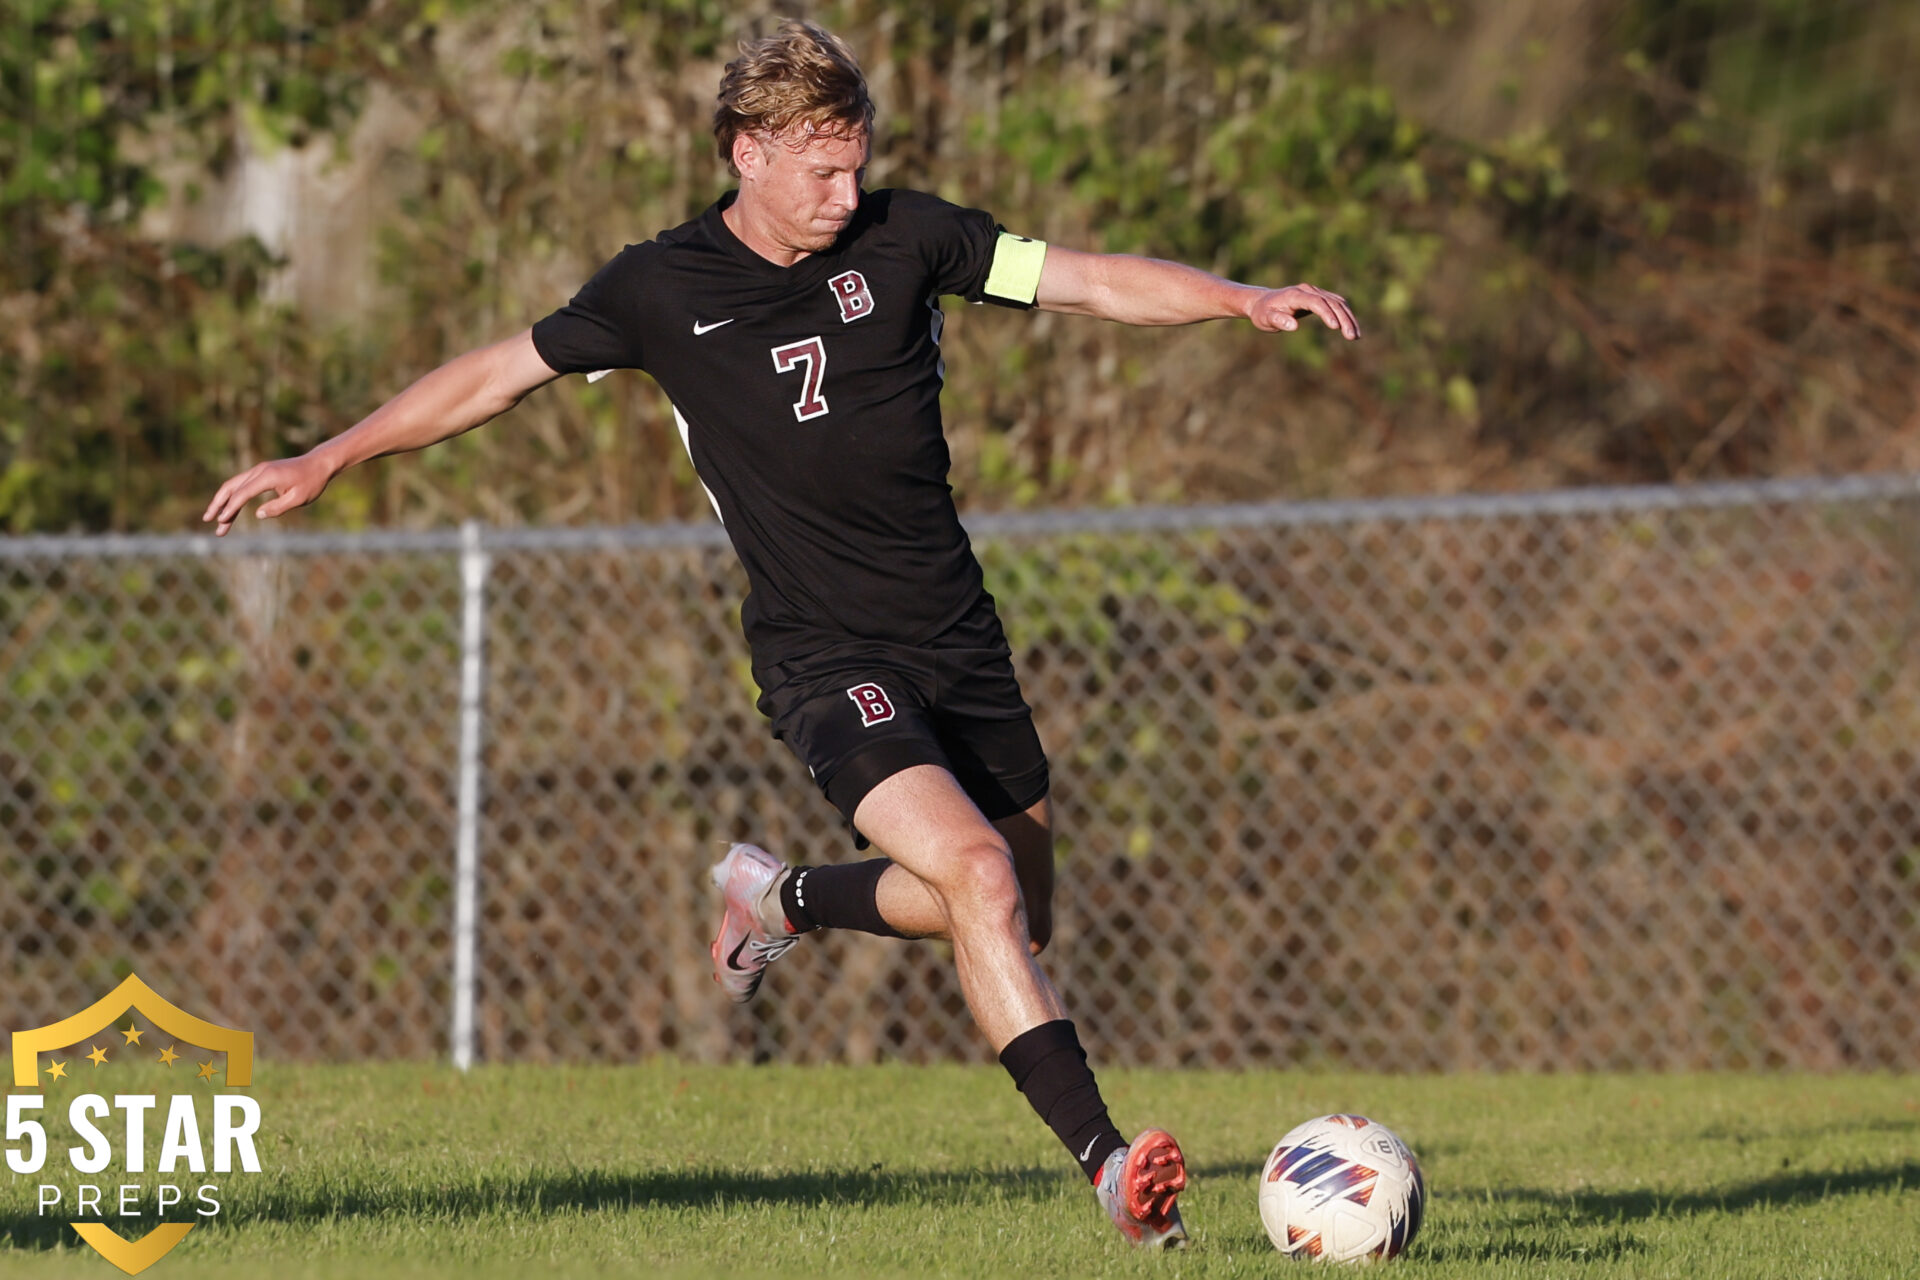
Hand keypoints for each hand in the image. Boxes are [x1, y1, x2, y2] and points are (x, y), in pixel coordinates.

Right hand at [202, 453, 333, 535]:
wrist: (318, 464)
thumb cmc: (312, 482)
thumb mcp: (299, 499)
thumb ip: (278, 507)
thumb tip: (257, 514)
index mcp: (268, 476)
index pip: (243, 494)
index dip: (231, 508)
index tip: (221, 521)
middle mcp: (259, 471)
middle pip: (231, 487)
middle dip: (218, 505)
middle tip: (208, 520)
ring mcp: (258, 470)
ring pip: (234, 486)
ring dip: (223, 502)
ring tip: (215, 520)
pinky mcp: (261, 473)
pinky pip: (242, 485)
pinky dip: (233, 497)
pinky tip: (229, 510)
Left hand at [1247, 284, 1360, 339]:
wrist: (1263, 302)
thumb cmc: (1263, 313)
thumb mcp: (1265, 319)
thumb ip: (1278, 321)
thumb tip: (1293, 326)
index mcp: (1295, 295)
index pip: (1316, 302)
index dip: (1327, 313)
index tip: (1336, 327)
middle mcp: (1308, 290)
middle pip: (1331, 302)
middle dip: (1343, 319)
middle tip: (1351, 337)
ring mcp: (1315, 292)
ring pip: (1338, 303)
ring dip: (1349, 318)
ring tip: (1355, 336)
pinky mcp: (1320, 297)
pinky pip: (1337, 304)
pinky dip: (1346, 315)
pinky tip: (1352, 329)